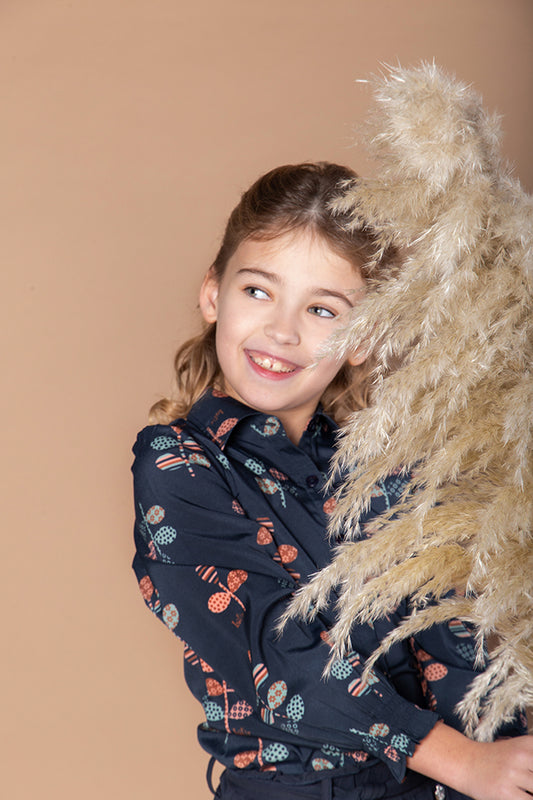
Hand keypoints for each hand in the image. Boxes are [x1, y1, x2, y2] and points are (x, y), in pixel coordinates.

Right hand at [407, 721, 532, 799]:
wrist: (464, 761)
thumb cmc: (493, 758)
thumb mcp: (517, 749)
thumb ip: (531, 757)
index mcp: (527, 743)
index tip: (529, 771)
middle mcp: (521, 755)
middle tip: (526, 782)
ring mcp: (512, 773)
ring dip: (530, 792)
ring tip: (520, 788)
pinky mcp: (505, 792)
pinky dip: (524, 799)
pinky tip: (515, 795)